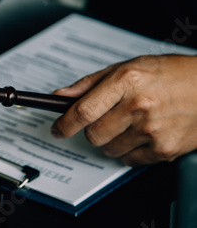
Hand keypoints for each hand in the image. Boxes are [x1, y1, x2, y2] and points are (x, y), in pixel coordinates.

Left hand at [51, 54, 196, 165]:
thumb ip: (90, 83)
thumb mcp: (128, 67)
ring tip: (131, 124)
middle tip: (106, 120)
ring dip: (112, 141)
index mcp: (127, 80)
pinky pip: (130, 160)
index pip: (83, 110)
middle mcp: (139, 105)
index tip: (57, 129)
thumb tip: (60, 96)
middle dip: (92, 131)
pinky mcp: (165, 149)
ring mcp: (153, 129)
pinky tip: (145, 134)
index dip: (64, 124)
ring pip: (109, 149)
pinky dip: (131, 151)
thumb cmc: (171, 74)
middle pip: (94, 134)